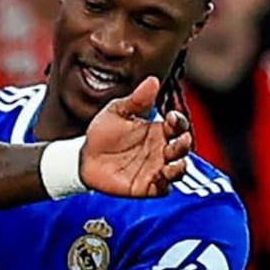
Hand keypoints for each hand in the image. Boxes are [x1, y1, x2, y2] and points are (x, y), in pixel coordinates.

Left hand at [81, 76, 191, 197]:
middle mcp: (161, 150)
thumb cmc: (103, 132)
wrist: (84, 157)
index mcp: (158, 130)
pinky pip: (163, 188)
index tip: (171, 117)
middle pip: (182, 147)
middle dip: (185, 143)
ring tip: (175, 163)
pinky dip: (165, 184)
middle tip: (180, 139)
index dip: (179, 121)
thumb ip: (135, 99)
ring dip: (180, 167)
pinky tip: (160, 177)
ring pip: (178, 170)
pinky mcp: (147, 187)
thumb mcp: (117, 112)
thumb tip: (152, 80)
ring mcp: (156, 169)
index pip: (178, 125)